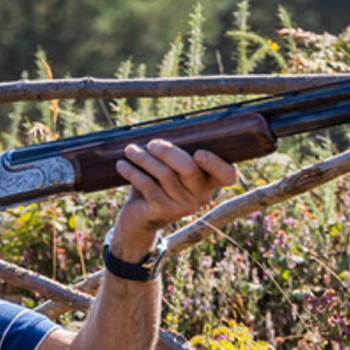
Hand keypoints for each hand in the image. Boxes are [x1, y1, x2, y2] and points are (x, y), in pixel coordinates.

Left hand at [109, 140, 238, 252]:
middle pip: (188, 168)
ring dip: (144, 159)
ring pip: (165, 174)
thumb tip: (166, 131)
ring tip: (129, 150)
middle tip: (150, 144)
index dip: (216, 164)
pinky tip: (122, 164)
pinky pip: (148, 185)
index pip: (227, 175)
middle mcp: (202, 197)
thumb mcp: (169, 168)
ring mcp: (184, 207)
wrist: (139, 219)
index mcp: (210, 183)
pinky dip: (133, 172)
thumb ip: (175, 154)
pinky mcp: (164, 211)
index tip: (199, 153)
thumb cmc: (157, 185)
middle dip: (167, 151)